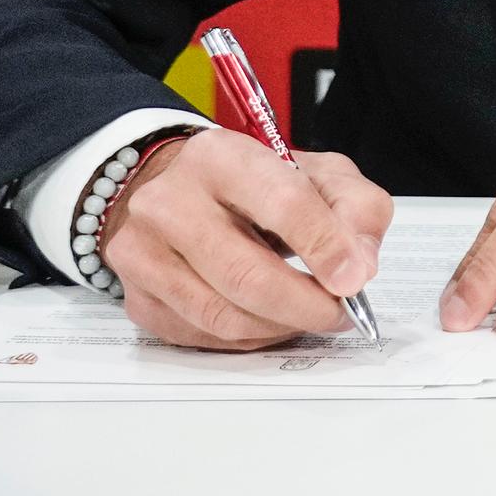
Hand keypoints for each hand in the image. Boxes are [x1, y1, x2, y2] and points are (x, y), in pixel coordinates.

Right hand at [101, 131, 391, 350]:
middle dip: (306, 304)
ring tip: (311, 317)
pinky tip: (271, 322)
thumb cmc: (253, 183)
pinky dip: (248, 338)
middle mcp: (169, 201)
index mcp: (221, 157)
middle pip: (245, 273)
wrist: (175, 189)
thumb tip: (359, 266)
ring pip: (221, 315)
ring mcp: (143, 252)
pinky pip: (201, 336)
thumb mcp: (317, 172)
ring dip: (279, 327)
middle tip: (339, 314)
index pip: (282, 203)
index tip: (355, 278)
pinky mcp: (137, 297)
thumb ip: (354, 207)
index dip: (325, 247)